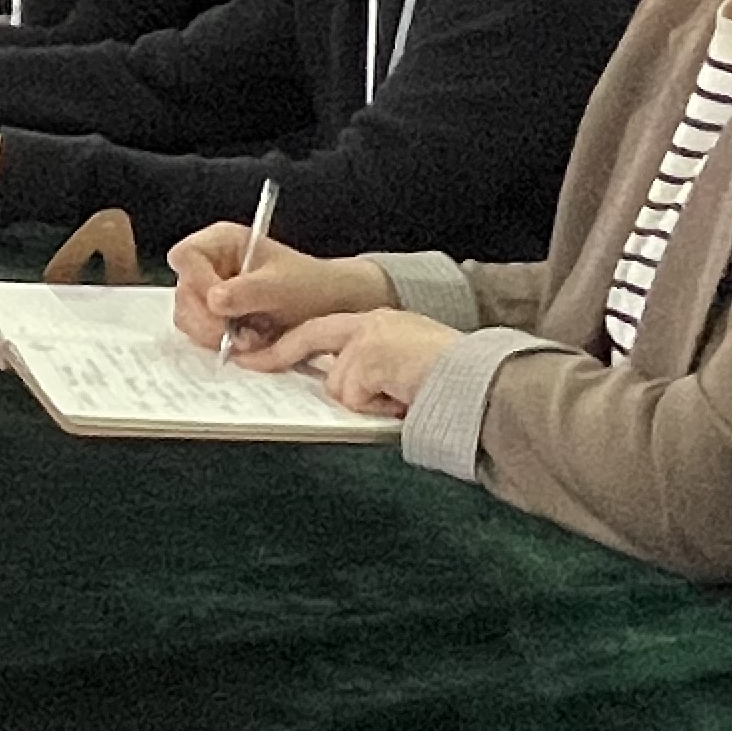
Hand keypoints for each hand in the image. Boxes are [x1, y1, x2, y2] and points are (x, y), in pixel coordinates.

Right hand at [168, 226, 394, 355]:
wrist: (330, 309)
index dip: (198, 281)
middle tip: (239, 334)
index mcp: (222, 242)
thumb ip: (248, 291)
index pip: (186, 256)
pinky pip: (202, 334)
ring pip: (188, 317)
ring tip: (253, 338)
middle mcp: (210, 265)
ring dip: (217, 335)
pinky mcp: (214, 318)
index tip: (222, 305)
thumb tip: (214, 300)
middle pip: (183, 292)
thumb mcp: (283, 286)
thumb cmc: (310, 286)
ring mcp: (209, 292)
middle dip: (209, 319)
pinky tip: (251, 342)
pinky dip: (223, 343)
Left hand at [259, 308, 460, 417]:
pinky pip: (356, 399)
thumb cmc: (453, 377)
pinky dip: (378, 407)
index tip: (257, 356)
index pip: (322, 330)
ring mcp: (368, 340)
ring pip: (339, 386)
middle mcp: (370, 324)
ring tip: (401, 395)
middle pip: (311, 339)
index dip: (289, 345)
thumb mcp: (404, 362)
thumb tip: (341, 389)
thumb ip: (371, 366)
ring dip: (366, 401)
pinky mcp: (370, 359)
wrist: (482, 379)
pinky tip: (404, 397)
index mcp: (378, 323)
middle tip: (250, 364)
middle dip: (279, 354)